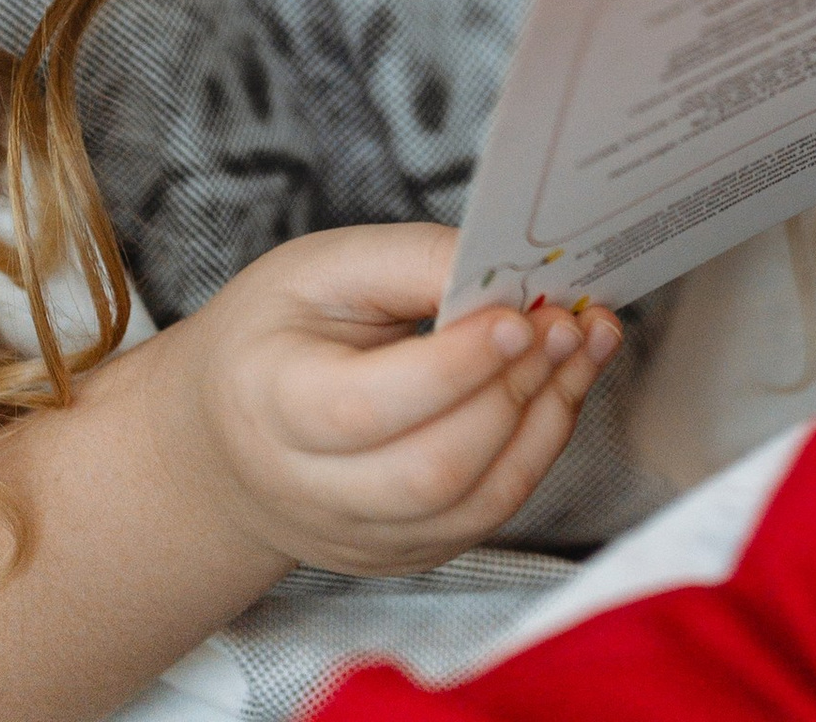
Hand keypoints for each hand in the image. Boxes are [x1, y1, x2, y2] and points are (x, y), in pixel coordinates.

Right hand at [157, 223, 622, 579]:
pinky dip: (540, 448)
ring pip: (473, 505)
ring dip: (547, 421)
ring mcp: (360, 537)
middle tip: (565, 324)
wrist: (229, 438)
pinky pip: (488, 515)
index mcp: (274, 405)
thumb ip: (412, 262)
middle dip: (514, 394)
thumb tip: (506, 271)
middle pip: (430, 472)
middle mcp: (312, 493)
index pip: (367, 410)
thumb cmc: (277, 336)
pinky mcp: (405, 553)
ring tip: (586, 344)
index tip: (518, 314)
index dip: (452, 368)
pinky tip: (563, 384)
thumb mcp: (322, 269)